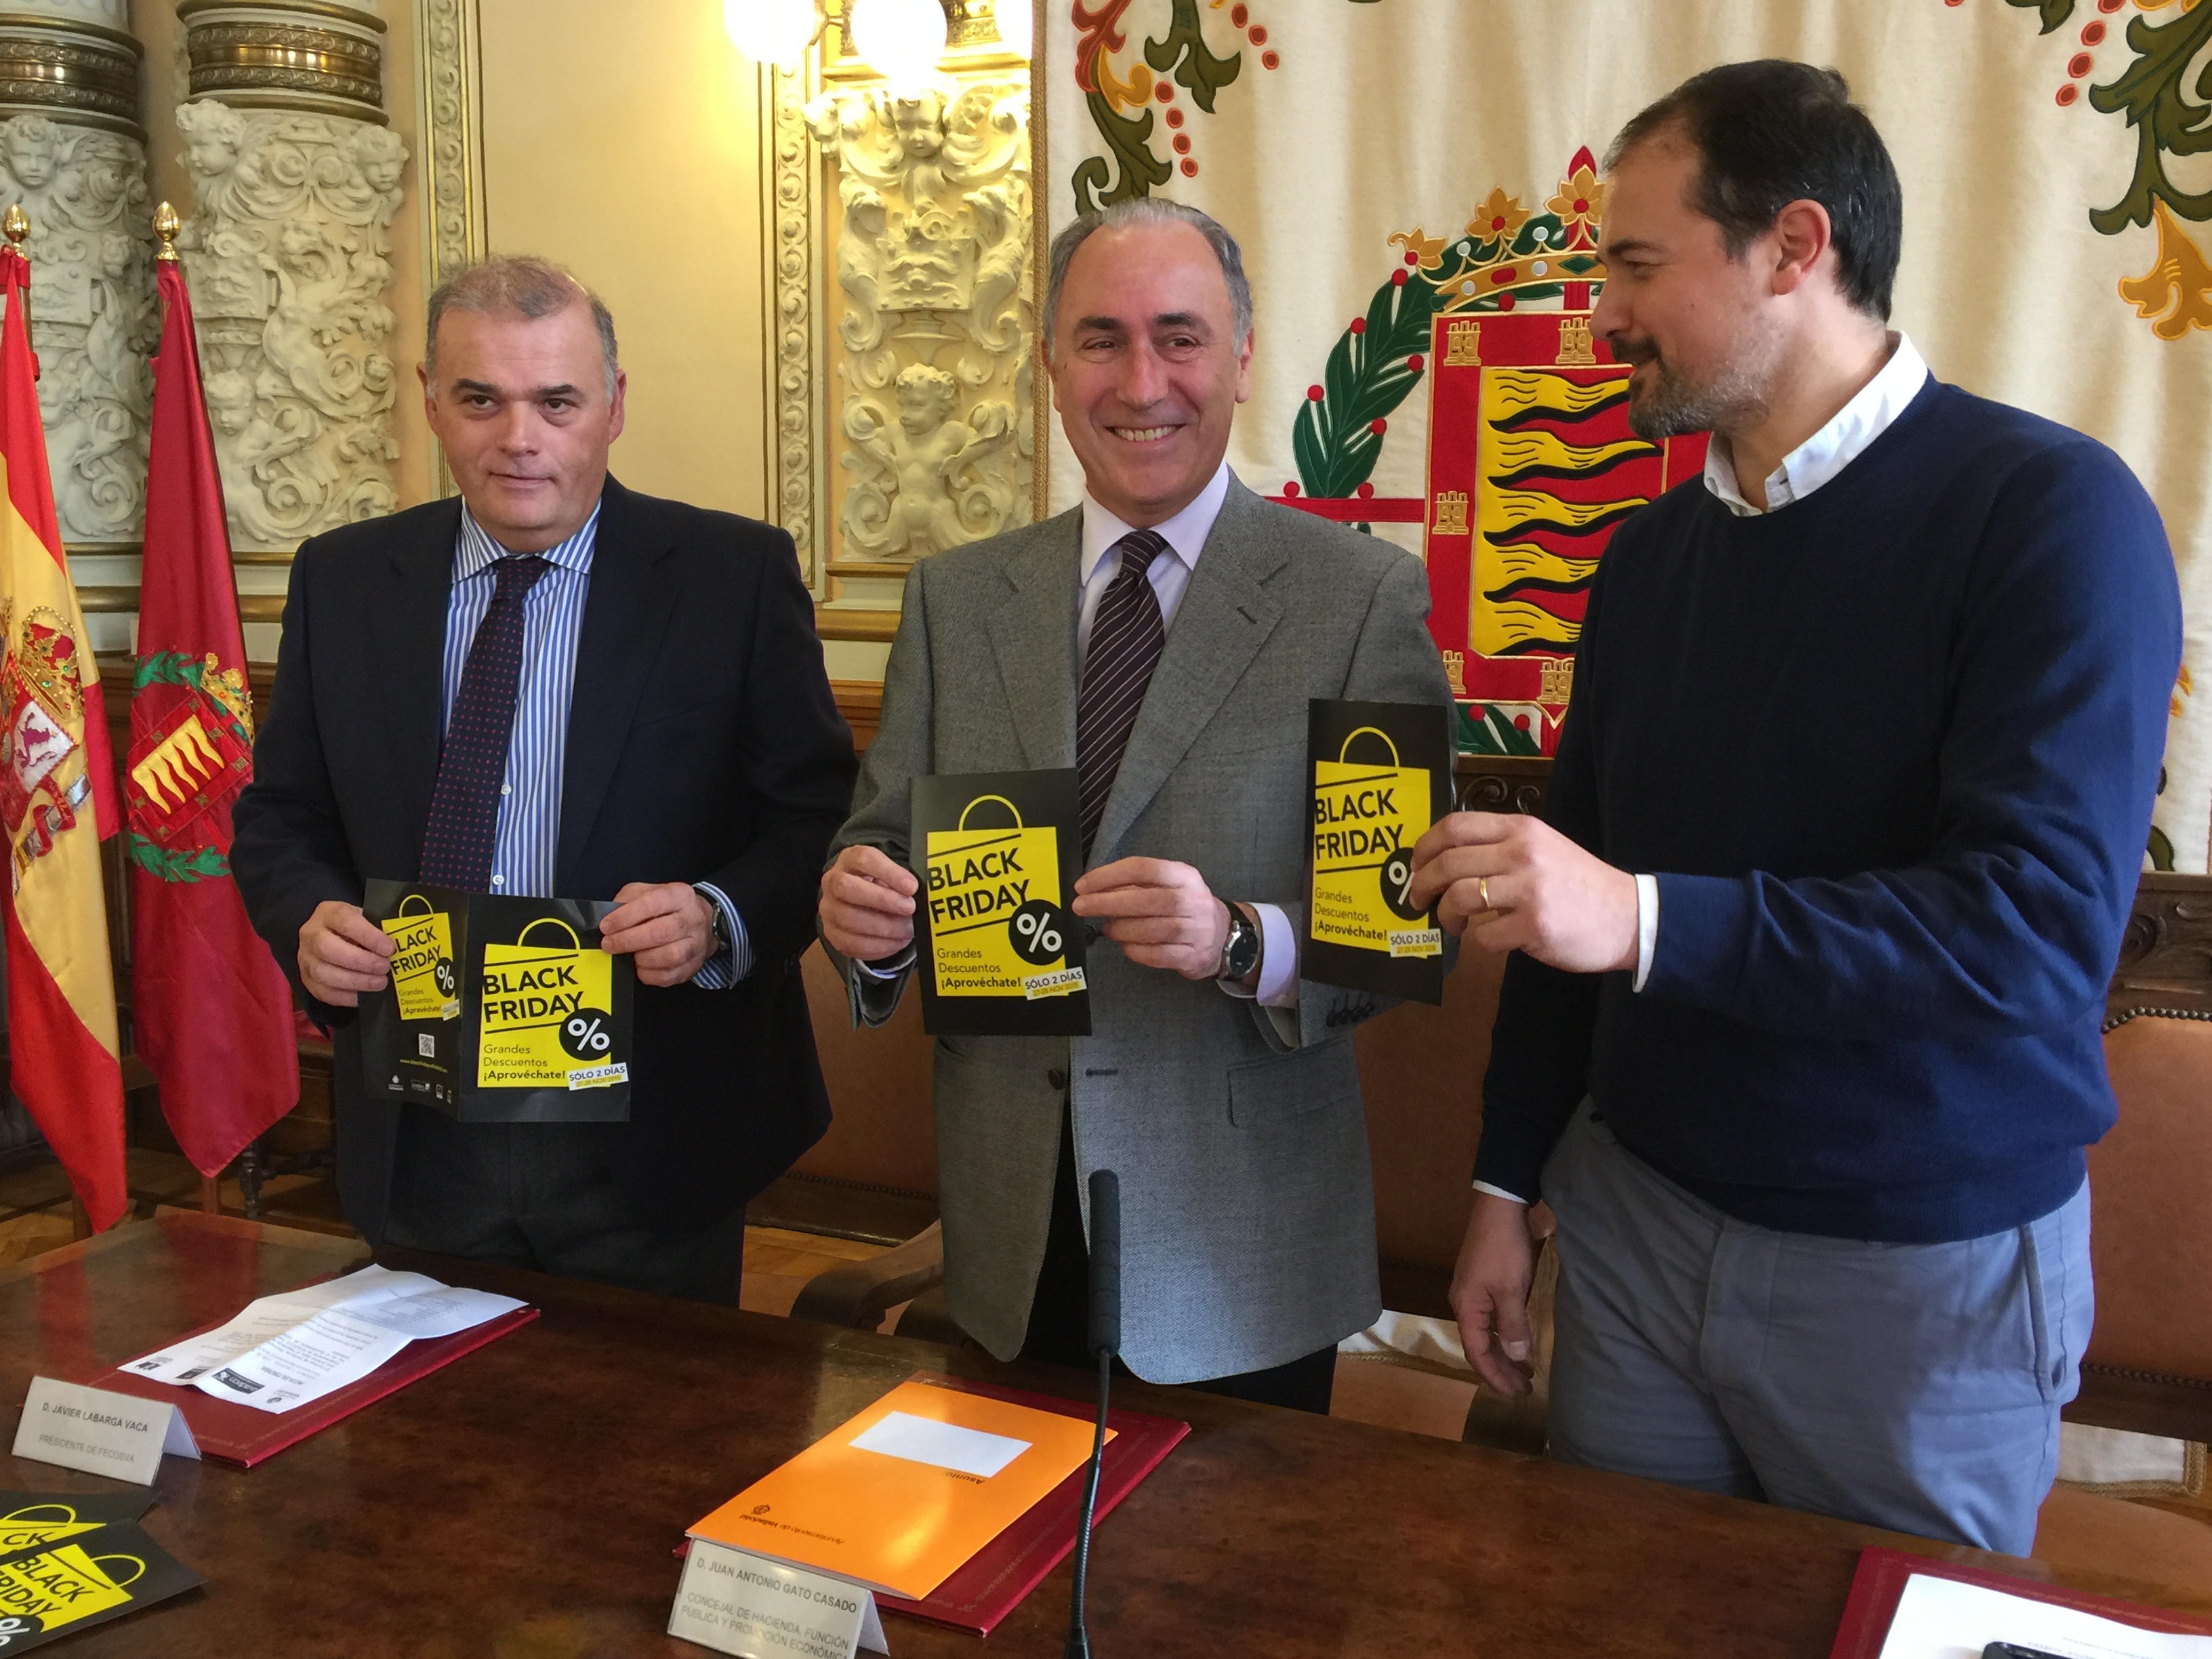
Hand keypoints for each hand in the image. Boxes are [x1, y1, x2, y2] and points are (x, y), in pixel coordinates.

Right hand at [298, 900, 395, 1007]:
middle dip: (361, 961)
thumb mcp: (366, 918)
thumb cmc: (355, 927)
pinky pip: (323, 993)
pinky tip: (365, 996)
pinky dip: (346, 997)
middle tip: (385, 968)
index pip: (344, 921)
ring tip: (380, 983)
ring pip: (324, 973)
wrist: (331, 935)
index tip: (389, 948)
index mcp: (328, 913)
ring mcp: (305, 958)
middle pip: (328, 949)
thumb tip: (402, 946)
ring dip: (355, 982)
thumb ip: (378, 929)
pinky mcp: (306, 980)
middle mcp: (311, 934)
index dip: (368, 936)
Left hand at [601, 881, 715, 986]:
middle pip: (661, 932)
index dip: (625, 917)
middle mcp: (692, 918)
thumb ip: (627, 902)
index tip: (606, 927)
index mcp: (679, 895)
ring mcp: (696, 944)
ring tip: (629, 955)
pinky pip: (669, 976)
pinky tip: (641, 967)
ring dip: (641, 959)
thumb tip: (608, 920)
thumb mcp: (646, 893)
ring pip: (668, 956)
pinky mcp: (693, 965)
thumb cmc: (667, 908)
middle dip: (628, 941)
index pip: (651, 904)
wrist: (702, 922)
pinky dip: (649, 974)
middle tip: (609, 945)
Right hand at [819, 844, 917, 963]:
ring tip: (908, 929)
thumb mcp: (889, 875)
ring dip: (884, 927)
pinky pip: (852, 943)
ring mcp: (828, 909)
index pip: (863, 859)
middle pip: (848, 888)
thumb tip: (922, 895)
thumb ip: (902, 881)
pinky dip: (879, 945)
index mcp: (849, 859)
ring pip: (849, 919)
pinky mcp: (832, 934)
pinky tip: (897, 942)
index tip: (912, 886)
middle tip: (909, 908)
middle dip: (882, 900)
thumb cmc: (879, 885)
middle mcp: (833, 882)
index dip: (889, 872)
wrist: (858, 903)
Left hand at [1071, 858, 1230, 979]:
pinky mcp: (1194, 956)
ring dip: (1121, 929)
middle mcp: (1194, 901)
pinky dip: (1136, 951)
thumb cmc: (1185, 907)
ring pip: (1152, 929)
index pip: (1144, 868)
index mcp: (1185, 876)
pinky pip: (1158, 955)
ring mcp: (1197, 930)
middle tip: (1081, 907)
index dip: (1109, 876)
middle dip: (1107, 903)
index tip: (1083, 885)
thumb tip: (1094, 890)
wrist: (1224, 936)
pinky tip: (1126, 946)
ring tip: (1107, 929)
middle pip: (1147, 900)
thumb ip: (1135, 885)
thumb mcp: (1168, 886)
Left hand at [1406, 812, 1637, 972]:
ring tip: (1451, 923)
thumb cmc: (1578, 883)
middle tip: (1417, 899)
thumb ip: (1500, 846)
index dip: (1424, 846)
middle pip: (1448, 863)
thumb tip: (1446, 861)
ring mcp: (1529, 889)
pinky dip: (1479, 941)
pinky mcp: (1534, 925)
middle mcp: (1522, 853)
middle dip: (1422, 884)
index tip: (1415, 865)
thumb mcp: (1543, 847)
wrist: (1628, 915)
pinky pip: (1484, 936)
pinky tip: (1492, 938)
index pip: (1455, 826)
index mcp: (1521, 829)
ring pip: (1459, 897)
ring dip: (1445, 915)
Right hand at [1450, 1191, 1538, 1397]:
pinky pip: (1493, 1321)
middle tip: (1526, 1389)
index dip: (1495, 1376)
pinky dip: (1507, 1335)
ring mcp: (1475, 1294)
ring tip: (1526, 1371)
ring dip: (1505, 1354)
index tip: (1516, 1393)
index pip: (1477, 1353)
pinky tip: (1521, 1341)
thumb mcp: (1510, 1289)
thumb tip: (1517, 1357)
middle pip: (1480, 1347)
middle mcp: (1466, 1304)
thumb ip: (1513, 1325)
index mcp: (1466, 1308)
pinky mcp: (1486, 1285)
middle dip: (1502, 1370)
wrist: (1500, 1208)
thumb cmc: (1503, 1249)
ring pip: (1488, 1334)